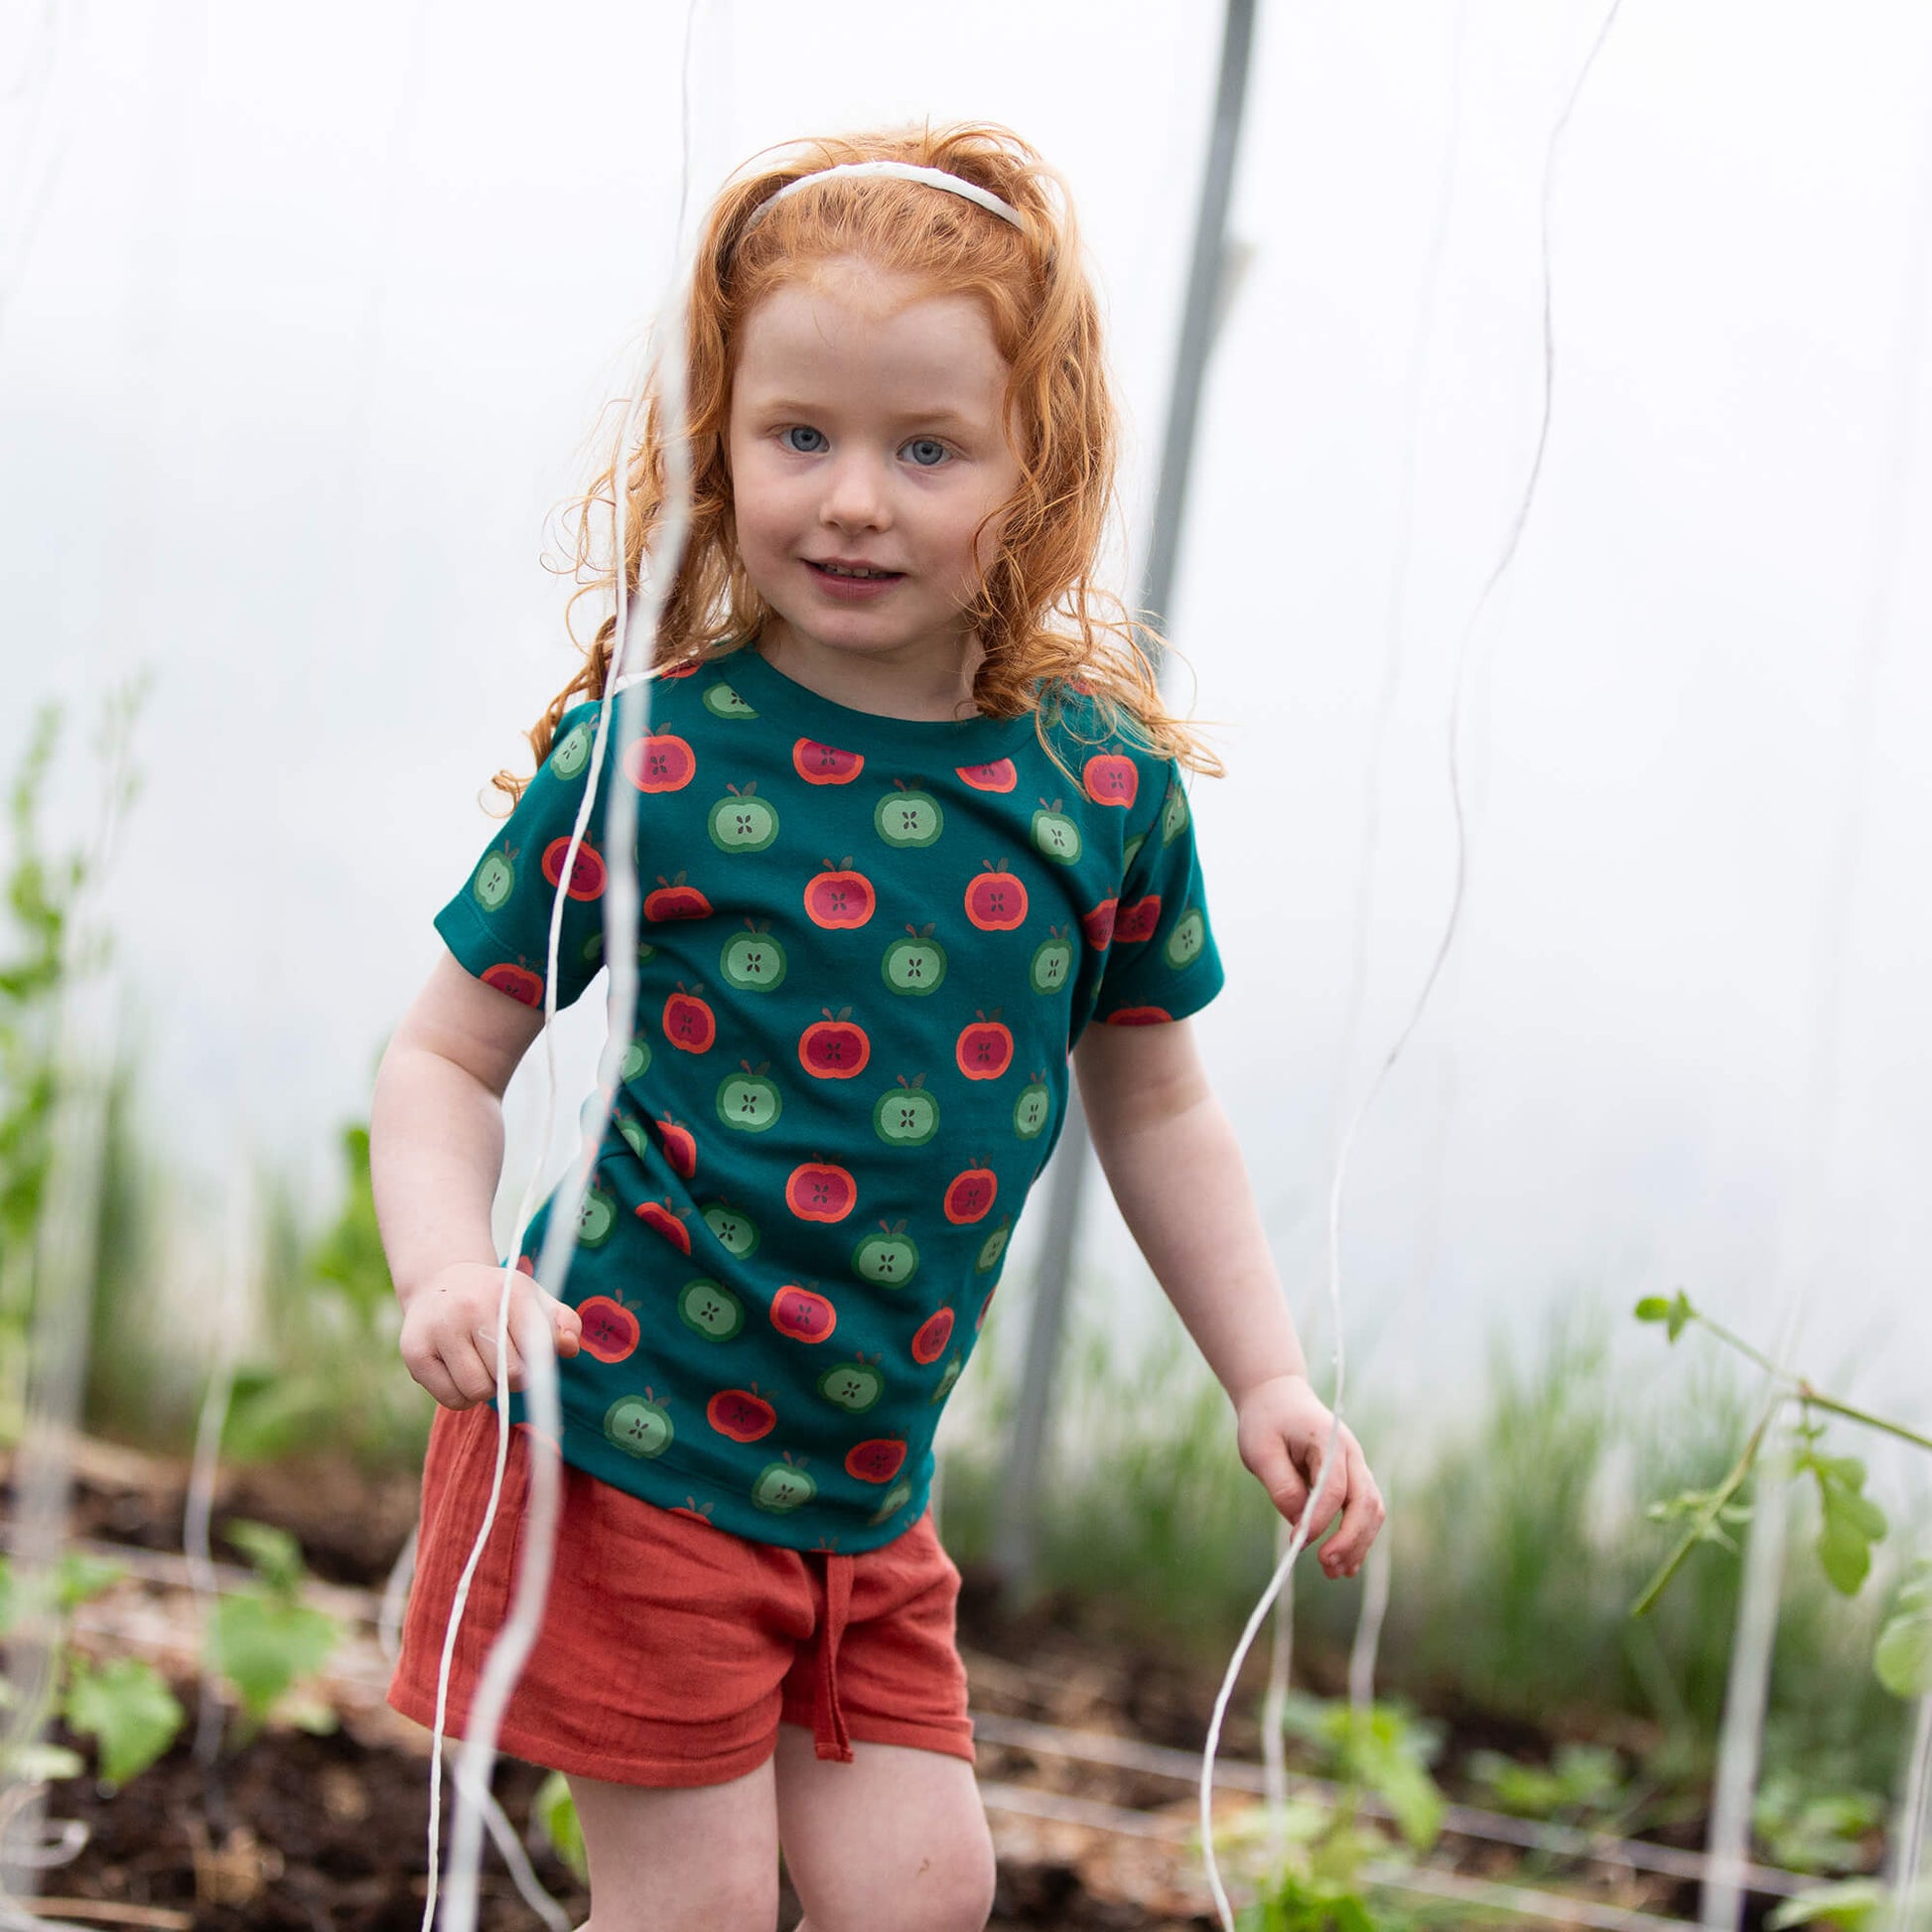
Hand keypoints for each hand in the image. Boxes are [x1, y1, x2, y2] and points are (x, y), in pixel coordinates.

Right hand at [398, 1259, 581, 1410]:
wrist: (441, 1282)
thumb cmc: (497, 1299)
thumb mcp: (533, 1300)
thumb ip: (562, 1323)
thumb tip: (569, 1347)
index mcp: (509, 1291)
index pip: (539, 1349)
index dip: (539, 1363)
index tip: (530, 1357)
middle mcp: (472, 1306)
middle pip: (511, 1375)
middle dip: (515, 1378)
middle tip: (505, 1363)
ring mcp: (440, 1328)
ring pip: (479, 1390)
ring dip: (487, 1389)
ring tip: (482, 1367)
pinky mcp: (415, 1352)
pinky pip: (451, 1400)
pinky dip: (462, 1398)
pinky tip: (460, 1373)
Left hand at [1235, 1374, 1384, 1578]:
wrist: (1277, 1398)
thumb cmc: (1266, 1422)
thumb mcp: (1260, 1450)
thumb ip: (1281, 1485)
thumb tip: (1301, 1522)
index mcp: (1328, 1440)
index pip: (1334, 1487)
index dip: (1319, 1519)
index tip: (1297, 1541)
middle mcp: (1351, 1454)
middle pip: (1365, 1502)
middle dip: (1349, 1538)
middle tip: (1326, 1566)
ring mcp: (1356, 1466)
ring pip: (1372, 1510)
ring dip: (1358, 1544)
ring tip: (1333, 1572)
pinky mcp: (1353, 1480)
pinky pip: (1365, 1512)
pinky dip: (1359, 1538)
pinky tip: (1345, 1565)